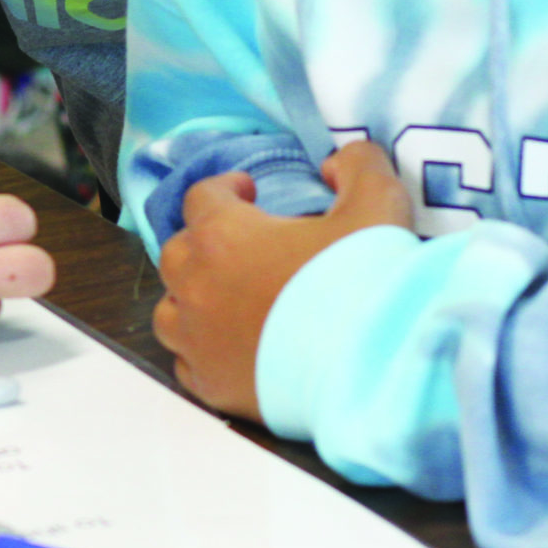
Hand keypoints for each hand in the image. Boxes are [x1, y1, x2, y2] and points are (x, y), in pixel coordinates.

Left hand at [152, 141, 413, 417]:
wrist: (373, 369)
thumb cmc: (367, 283)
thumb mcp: (378, 207)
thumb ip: (359, 167)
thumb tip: (337, 162)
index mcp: (223, 235)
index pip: (201, 196)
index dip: (224, 189)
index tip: (246, 192)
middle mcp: (196, 285)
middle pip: (178, 252)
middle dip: (204, 243)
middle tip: (241, 247)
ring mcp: (197, 340)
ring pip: (170, 311)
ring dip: (192, 298)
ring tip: (226, 299)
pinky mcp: (210, 384)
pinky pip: (187, 362)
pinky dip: (203, 350)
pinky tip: (232, 348)